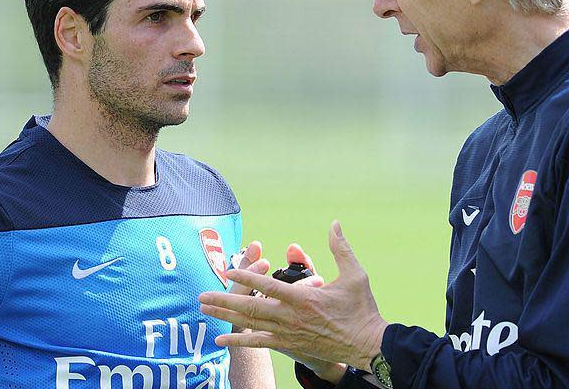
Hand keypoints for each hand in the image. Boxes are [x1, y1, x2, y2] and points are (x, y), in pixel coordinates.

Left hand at [199, 221, 388, 372]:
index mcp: (305, 300)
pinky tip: (220, 341)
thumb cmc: (362, 309)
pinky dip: (239, 341)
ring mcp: (288, 334)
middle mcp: (292, 318)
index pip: (269, 287)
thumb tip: (334, 223)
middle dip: (224, 300)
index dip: (248, 278)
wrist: (367, 345)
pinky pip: (259, 343)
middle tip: (201, 295)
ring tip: (204, 309)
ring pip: (251, 324)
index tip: (229, 271)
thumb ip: (340, 249)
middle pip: (251, 308)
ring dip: (226, 316)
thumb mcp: (355, 275)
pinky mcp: (290, 346)